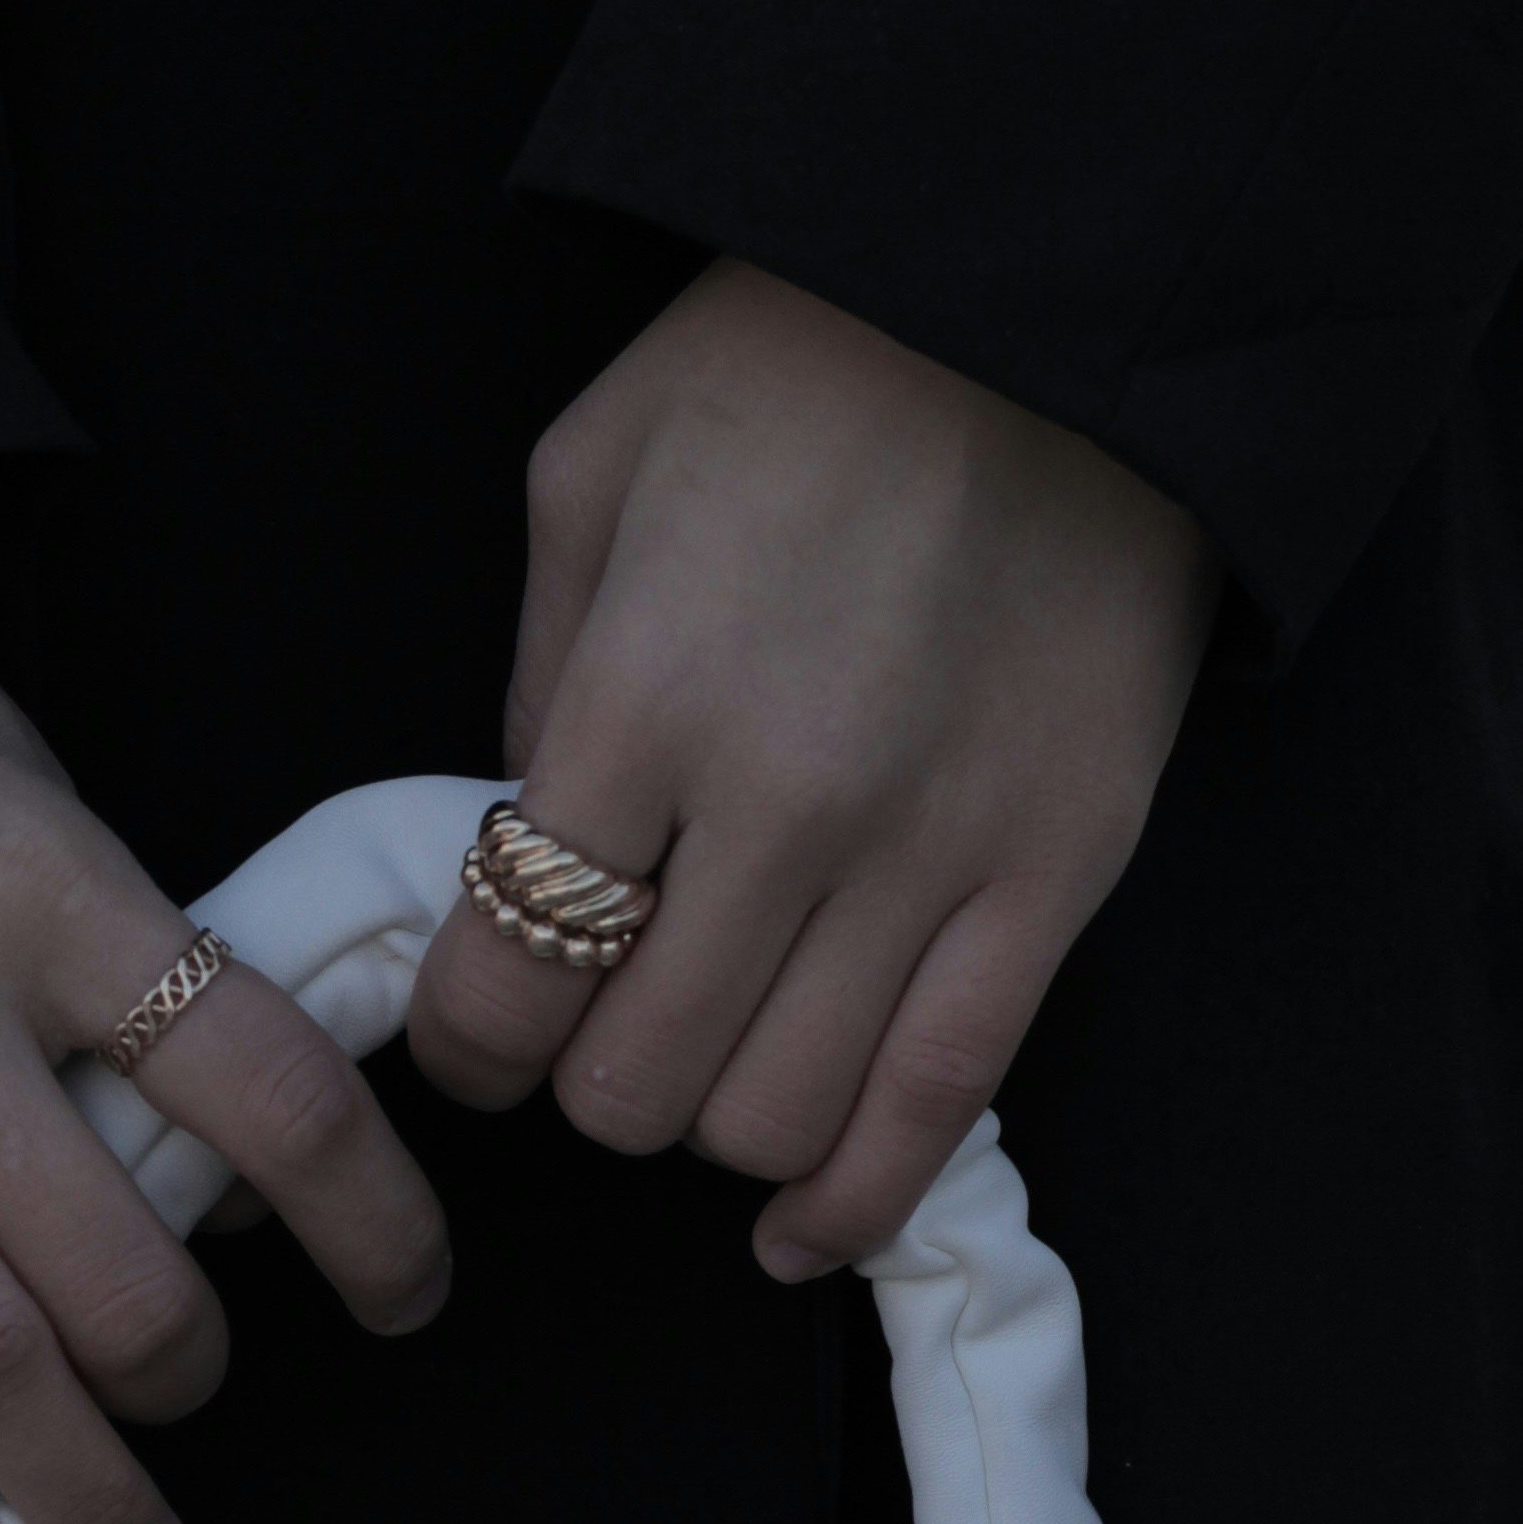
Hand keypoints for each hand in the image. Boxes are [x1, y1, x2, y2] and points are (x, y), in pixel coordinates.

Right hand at [0, 532, 449, 1523]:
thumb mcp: (18, 779)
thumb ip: (104, 951)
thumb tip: (210, 1142)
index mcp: (53, 893)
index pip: (274, 1093)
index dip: (378, 1225)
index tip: (410, 1294)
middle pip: (121, 1272)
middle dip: (192, 1373)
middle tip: (199, 1390)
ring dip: (67, 1479)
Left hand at [405, 260, 1215, 1269]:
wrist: (1056, 293)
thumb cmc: (801, 362)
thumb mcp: (595, 474)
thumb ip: (541, 678)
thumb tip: (522, 843)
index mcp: (641, 696)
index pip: (501, 978)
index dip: (466, 1043)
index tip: (476, 1032)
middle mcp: (782, 803)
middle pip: (633, 1082)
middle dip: (584, 1085)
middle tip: (595, 1026)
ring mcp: (933, 854)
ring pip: (774, 1119)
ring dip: (713, 1123)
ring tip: (711, 1054)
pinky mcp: (1056, 877)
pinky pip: (940, 1107)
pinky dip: (854, 1201)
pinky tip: (799, 1230)